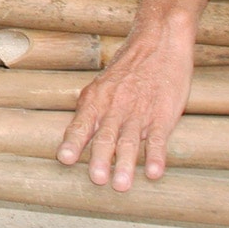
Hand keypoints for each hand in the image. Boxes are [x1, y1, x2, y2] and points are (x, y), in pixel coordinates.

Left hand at [56, 24, 194, 189]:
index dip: (73, 142)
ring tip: (121, 185)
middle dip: (100, 158)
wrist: (158, 42)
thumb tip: (76, 136)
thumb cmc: (129, 68)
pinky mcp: (163, 114)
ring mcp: (139, 111)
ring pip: (130, 140)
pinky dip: (156, 155)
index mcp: (96, 99)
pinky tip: (153, 172)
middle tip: (97, 180)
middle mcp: (115, 106)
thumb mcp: (102, 84)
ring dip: (125, 164)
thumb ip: (91, 109)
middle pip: (106, 136)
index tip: (65, 159)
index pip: (82, 124)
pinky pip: (158, 138)